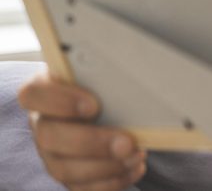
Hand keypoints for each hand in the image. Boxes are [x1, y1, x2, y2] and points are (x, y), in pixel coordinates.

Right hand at [17, 72, 146, 190]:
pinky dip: (112, 182)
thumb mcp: (100, 75)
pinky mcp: (69, 175)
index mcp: (46, 92)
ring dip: (105, 167)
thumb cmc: (103, 86)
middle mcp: (43, 124)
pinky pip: (82, 188)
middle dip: (92, 143)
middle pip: (51, 138)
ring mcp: (51, 154)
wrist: (108, 105)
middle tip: (126, 143)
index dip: (60, 102)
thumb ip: (105, 76)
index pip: (34, 94)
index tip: (94, 106)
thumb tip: (129, 77)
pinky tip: (135, 168)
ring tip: (135, 156)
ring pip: (65, 169)